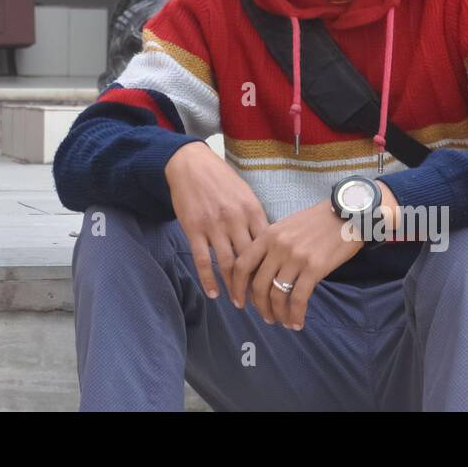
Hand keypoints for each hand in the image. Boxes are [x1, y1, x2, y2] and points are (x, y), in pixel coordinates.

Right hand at [164, 141, 268, 304]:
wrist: (191, 164)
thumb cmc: (221, 180)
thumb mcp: (245, 194)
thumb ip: (256, 219)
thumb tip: (269, 244)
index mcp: (252, 211)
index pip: (266, 248)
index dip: (271, 269)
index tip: (276, 285)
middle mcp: (236, 219)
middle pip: (250, 260)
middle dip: (256, 284)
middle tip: (261, 302)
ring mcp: (214, 225)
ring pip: (228, 264)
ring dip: (234, 287)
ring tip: (239, 303)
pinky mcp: (194, 228)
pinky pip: (203, 260)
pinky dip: (208, 279)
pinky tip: (213, 293)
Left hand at [231, 202, 363, 329]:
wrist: (346, 215)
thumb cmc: (315, 222)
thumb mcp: (285, 227)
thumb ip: (270, 247)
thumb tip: (258, 275)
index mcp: (267, 235)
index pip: (242, 265)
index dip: (237, 287)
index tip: (238, 302)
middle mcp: (278, 246)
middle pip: (258, 285)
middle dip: (259, 306)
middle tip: (265, 317)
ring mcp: (295, 257)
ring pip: (277, 295)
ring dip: (277, 313)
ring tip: (281, 322)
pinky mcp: (314, 268)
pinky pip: (298, 298)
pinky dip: (295, 315)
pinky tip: (297, 323)